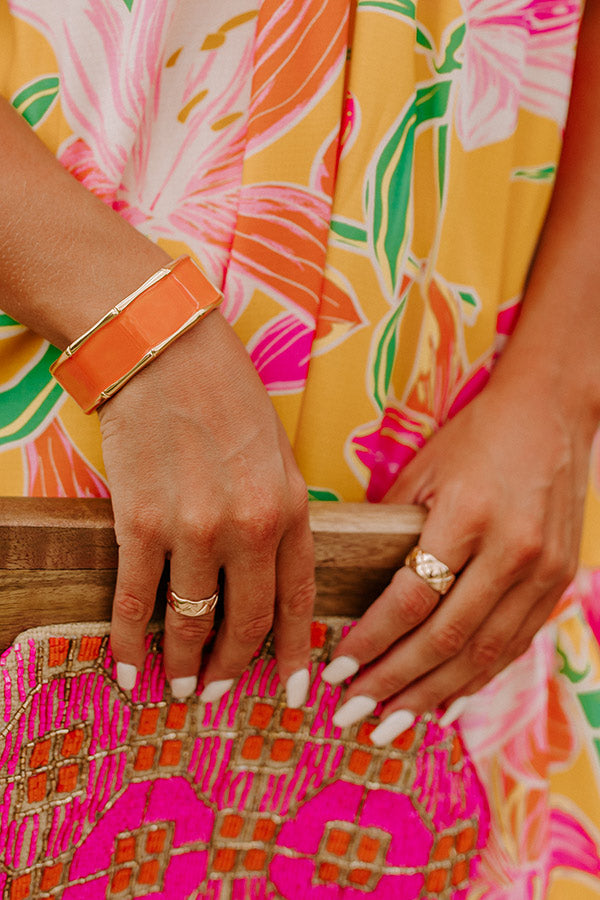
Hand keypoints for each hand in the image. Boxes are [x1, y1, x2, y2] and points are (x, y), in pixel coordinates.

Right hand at [98, 310, 314, 703]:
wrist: (166, 349)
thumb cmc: (226, 395)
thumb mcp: (278, 454)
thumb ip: (282, 513)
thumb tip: (272, 571)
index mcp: (292, 508)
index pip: (298, 600)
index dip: (295, 654)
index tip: (292, 692)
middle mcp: (251, 527)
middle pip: (246, 622)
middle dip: (232, 667)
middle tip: (219, 693)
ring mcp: (195, 528)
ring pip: (191, 620)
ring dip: (183, 664)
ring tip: (178, 688)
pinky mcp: (141, 521)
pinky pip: (136, 599)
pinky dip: (128, 641)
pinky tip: (126, 666)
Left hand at [322, 374, 591, 743]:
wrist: (552, 412)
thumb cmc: (475, 436)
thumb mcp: (424, 471)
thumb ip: (394, 532)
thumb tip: (355, 595)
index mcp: (467, 515)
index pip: (410, 600)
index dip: (370, 643)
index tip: (334, 672)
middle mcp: (510, 550)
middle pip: (445, 639)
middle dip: (392, 684)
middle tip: (350, 713)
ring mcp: (541, 571)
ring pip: (482, 654)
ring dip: (431, 697)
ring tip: (388, 725)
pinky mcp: (557, 583)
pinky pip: (513, 646)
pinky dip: (476, 681)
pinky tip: (443, 705)